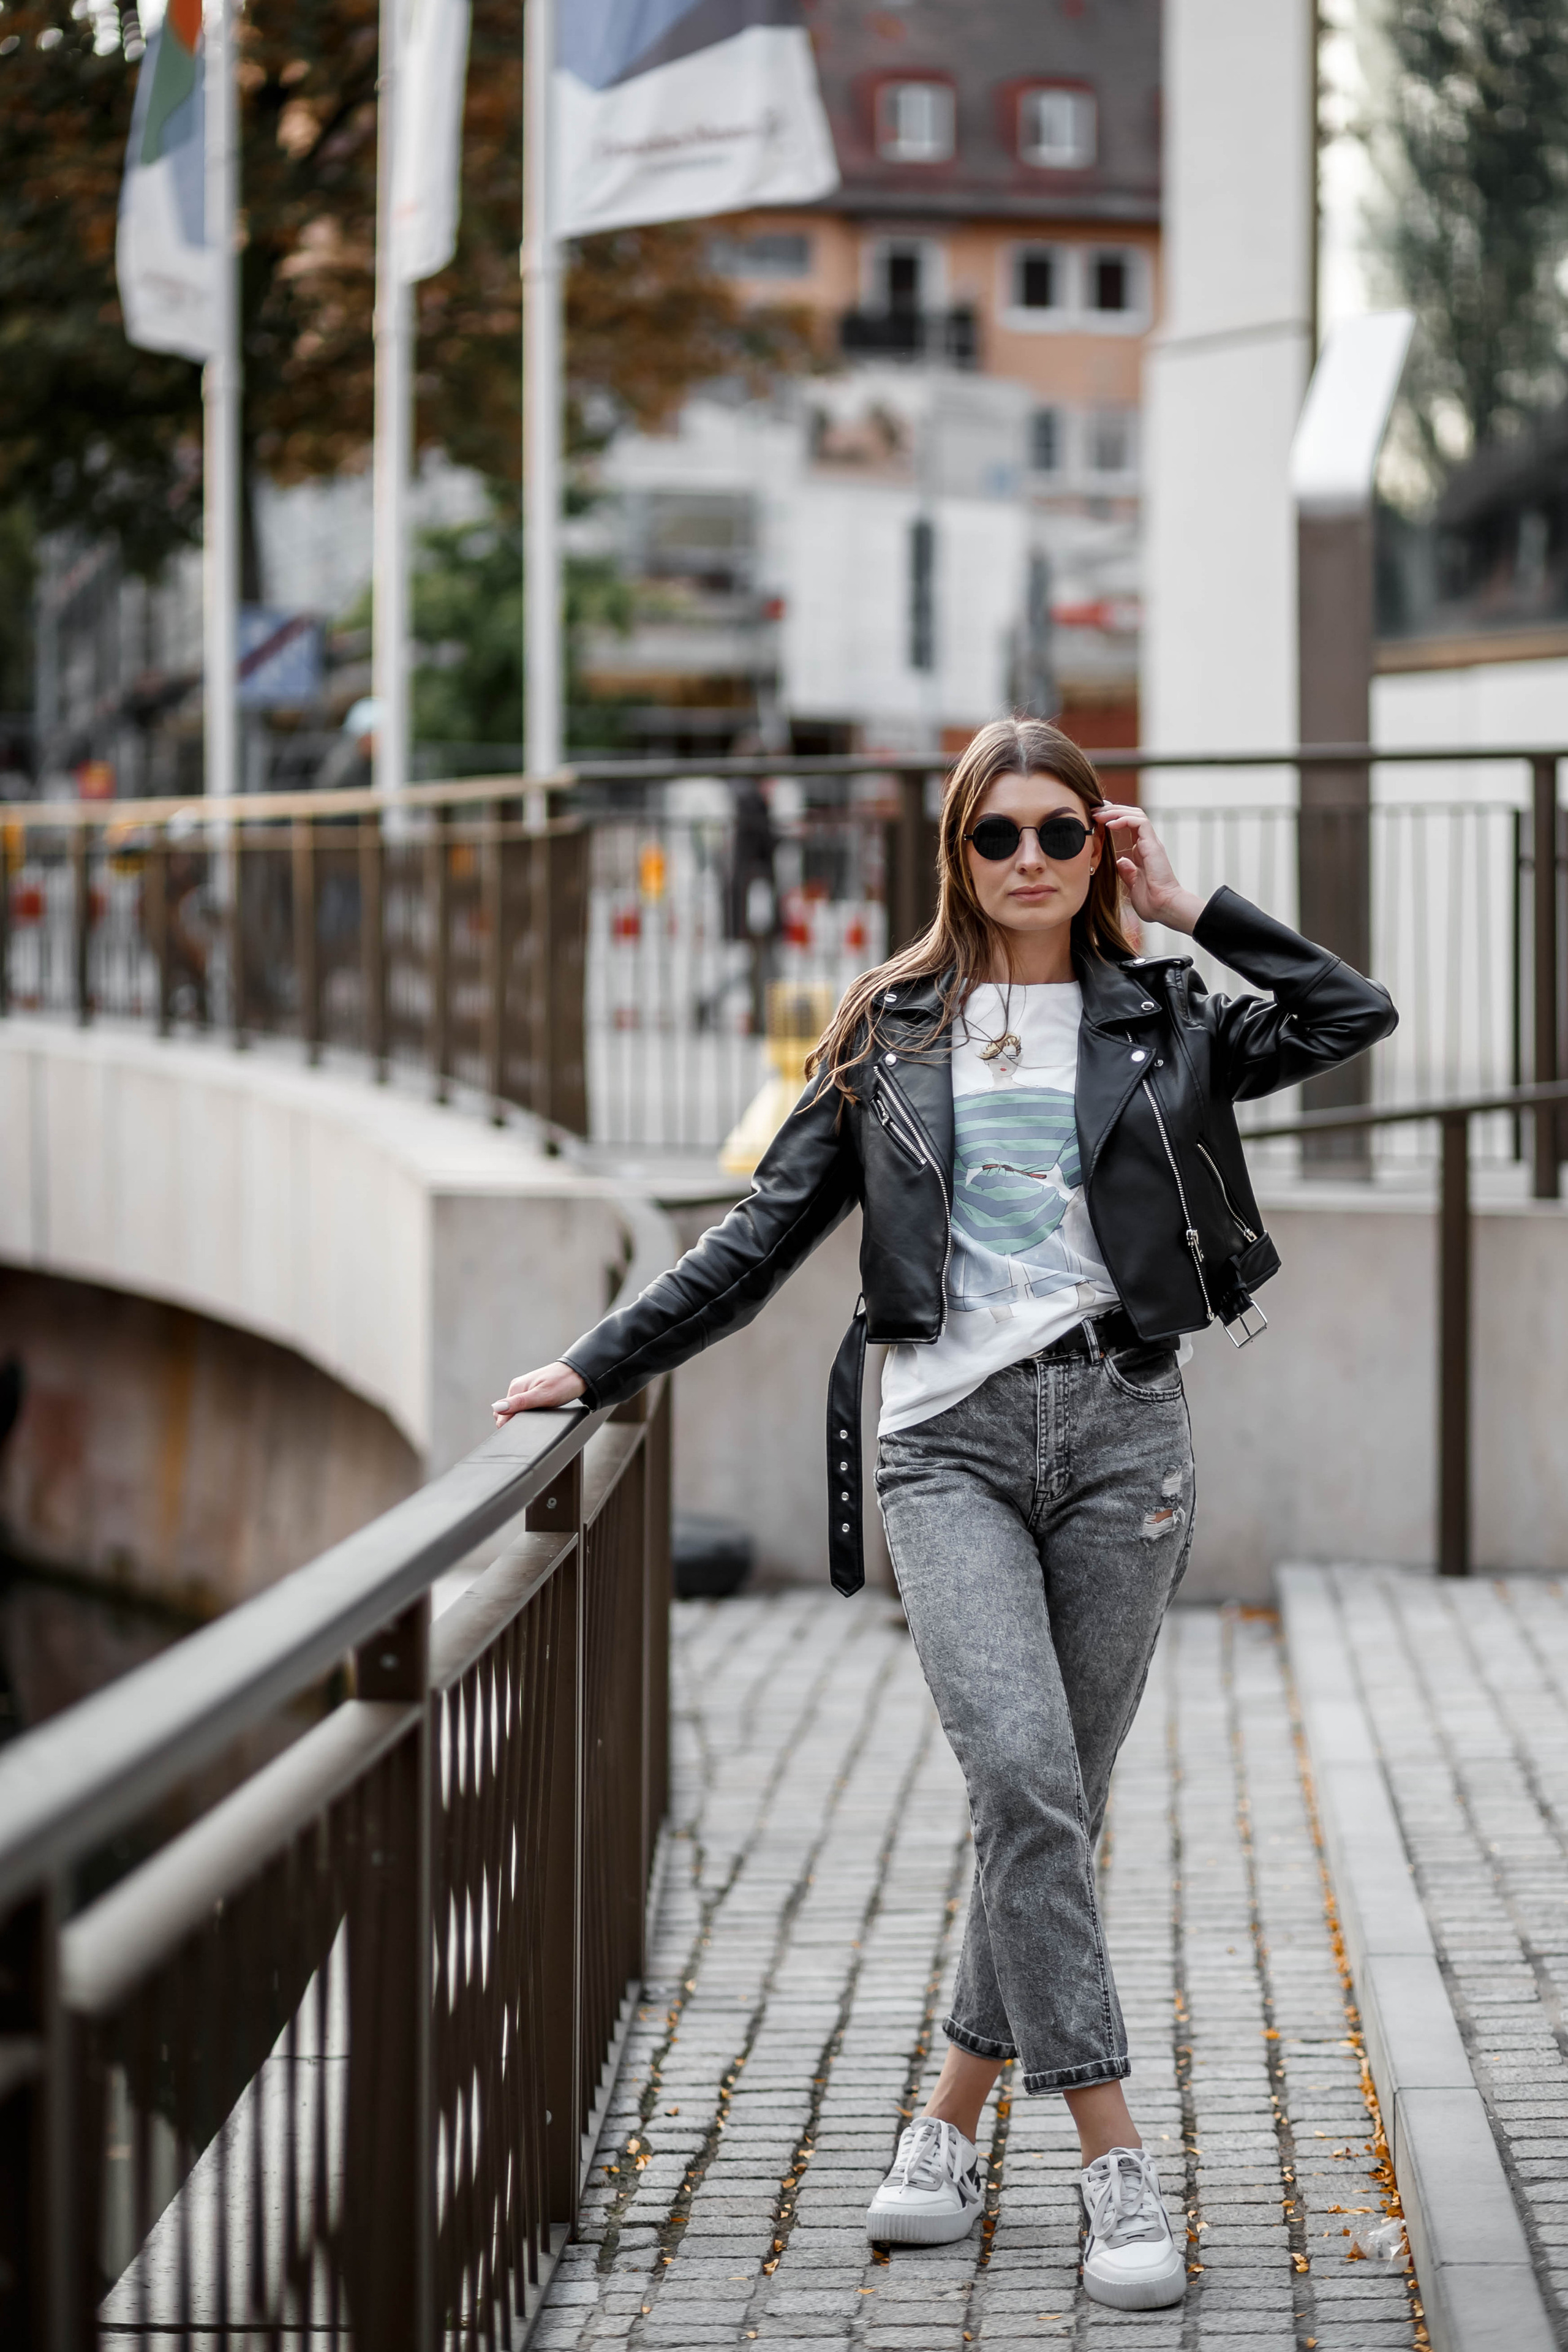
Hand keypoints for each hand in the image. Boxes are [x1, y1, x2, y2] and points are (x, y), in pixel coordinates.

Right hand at [492, 1362, 585, 1422]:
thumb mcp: (542, 1396)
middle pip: (506, 1413)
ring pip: (515, 1411)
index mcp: (516, 1388)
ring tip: (536, 1419)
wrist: (579, 1373)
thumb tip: (497, 1408)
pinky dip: (528, 1413)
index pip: (501, 1414)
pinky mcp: (532, 1392)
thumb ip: (519, 1403)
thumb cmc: (563, 1382)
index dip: (509, 1426)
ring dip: (521, 1418)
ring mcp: (525, 1390)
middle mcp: (517, 1388)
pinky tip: (538, 1414)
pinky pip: (523, 1407)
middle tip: (531, 1425)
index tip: (520, 1432)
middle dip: (514, 1423)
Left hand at [1092, 805, 1206, 934]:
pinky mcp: (1153, 845)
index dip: (1112, 818)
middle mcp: (1147, 844)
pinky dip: (1124, 819)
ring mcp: (1151, 843)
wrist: (1164, 908)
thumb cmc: (1151, 901)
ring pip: (1135, 814)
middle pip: (1131, 815)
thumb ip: (1127, 871)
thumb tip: (1120, 861)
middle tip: (1093, 810)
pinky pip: (1139, 822)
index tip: (1095, 818)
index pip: (1128, 825)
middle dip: (1111, 810)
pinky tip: (1109, 824)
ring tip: (1098, 814)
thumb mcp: (1132, 883)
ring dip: (1115, 811)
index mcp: (1142, 851)